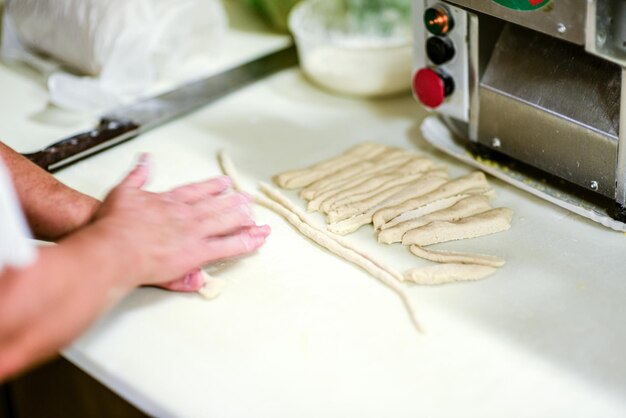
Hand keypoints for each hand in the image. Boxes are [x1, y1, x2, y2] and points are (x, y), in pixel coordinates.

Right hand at [92, 155, 269, 290]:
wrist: (114, 249)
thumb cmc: (114, 225)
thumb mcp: (122, 191)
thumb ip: (137, 175)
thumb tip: (145, 159)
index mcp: (169, 201)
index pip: (197, 191)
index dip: (213, 187)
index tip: (225, 183)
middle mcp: (186, 215)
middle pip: (216, 206)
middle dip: (234, 202)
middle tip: (248, 199)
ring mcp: (194, 233)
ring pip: (226, 222)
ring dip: (243, 218)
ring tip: (255, 214)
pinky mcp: (197, 252)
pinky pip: (228, 247)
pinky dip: (246, 242)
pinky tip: (258, 239)